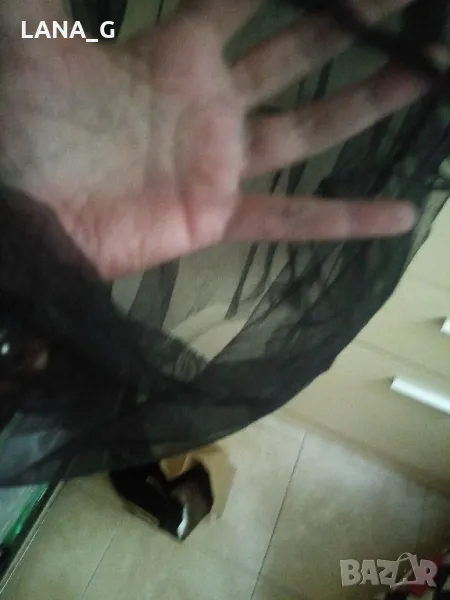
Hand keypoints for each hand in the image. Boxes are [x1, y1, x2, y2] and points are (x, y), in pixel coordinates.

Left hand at [0, 0, 425, 278]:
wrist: (23, 209)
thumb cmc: (26, 121)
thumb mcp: (31, 31)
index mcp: (177, 52)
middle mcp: (212, 103)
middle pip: (299, 52)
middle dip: (354, 25)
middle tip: (414, 4)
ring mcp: (220, 163)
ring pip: (310, 129)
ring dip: (368, 105)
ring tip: (427, 79)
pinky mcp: (217, 216)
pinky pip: (289, 219)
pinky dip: (341, 220)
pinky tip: (397, 216)